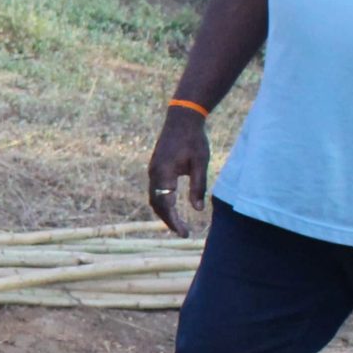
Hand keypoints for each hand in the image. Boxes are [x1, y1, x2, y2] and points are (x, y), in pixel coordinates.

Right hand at [147, 108, 211, 236]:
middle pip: (157, 205)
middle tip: (183, 232)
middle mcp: (154, 174)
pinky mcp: (155, 168)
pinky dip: (163, 202)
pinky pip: (155, 190)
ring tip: (178, 223)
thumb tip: (198, 210)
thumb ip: (198, 186)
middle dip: (168, 220)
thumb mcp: (200, 163)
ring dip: (164, 212)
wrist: (181, 119)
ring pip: (154, 198)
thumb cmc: (193, 139)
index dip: (174, 221)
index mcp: (164, 174)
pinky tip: (173, 205)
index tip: (185, 233)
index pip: (166, 205)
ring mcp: (152, 171)